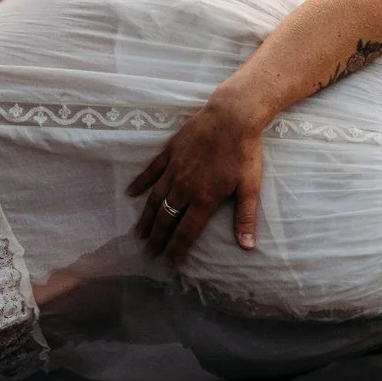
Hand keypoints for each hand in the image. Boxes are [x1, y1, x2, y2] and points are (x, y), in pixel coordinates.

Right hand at [125, 93, 264, 264]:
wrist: (232, 116)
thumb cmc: (245, 152)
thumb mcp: (250, 187)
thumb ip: (245, 218)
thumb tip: (248, 247)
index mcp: (204, 199)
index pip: (186, 232)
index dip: (177, 250)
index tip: (169, 264)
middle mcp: (184, 187)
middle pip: (167, 219)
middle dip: (157, 239)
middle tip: (149, 253)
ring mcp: (174, 169)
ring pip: (155, 199)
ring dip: (147, 218)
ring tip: (139, 233)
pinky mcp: (170, 152)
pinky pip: (151, 171)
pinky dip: (140, 183)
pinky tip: (131, 193)